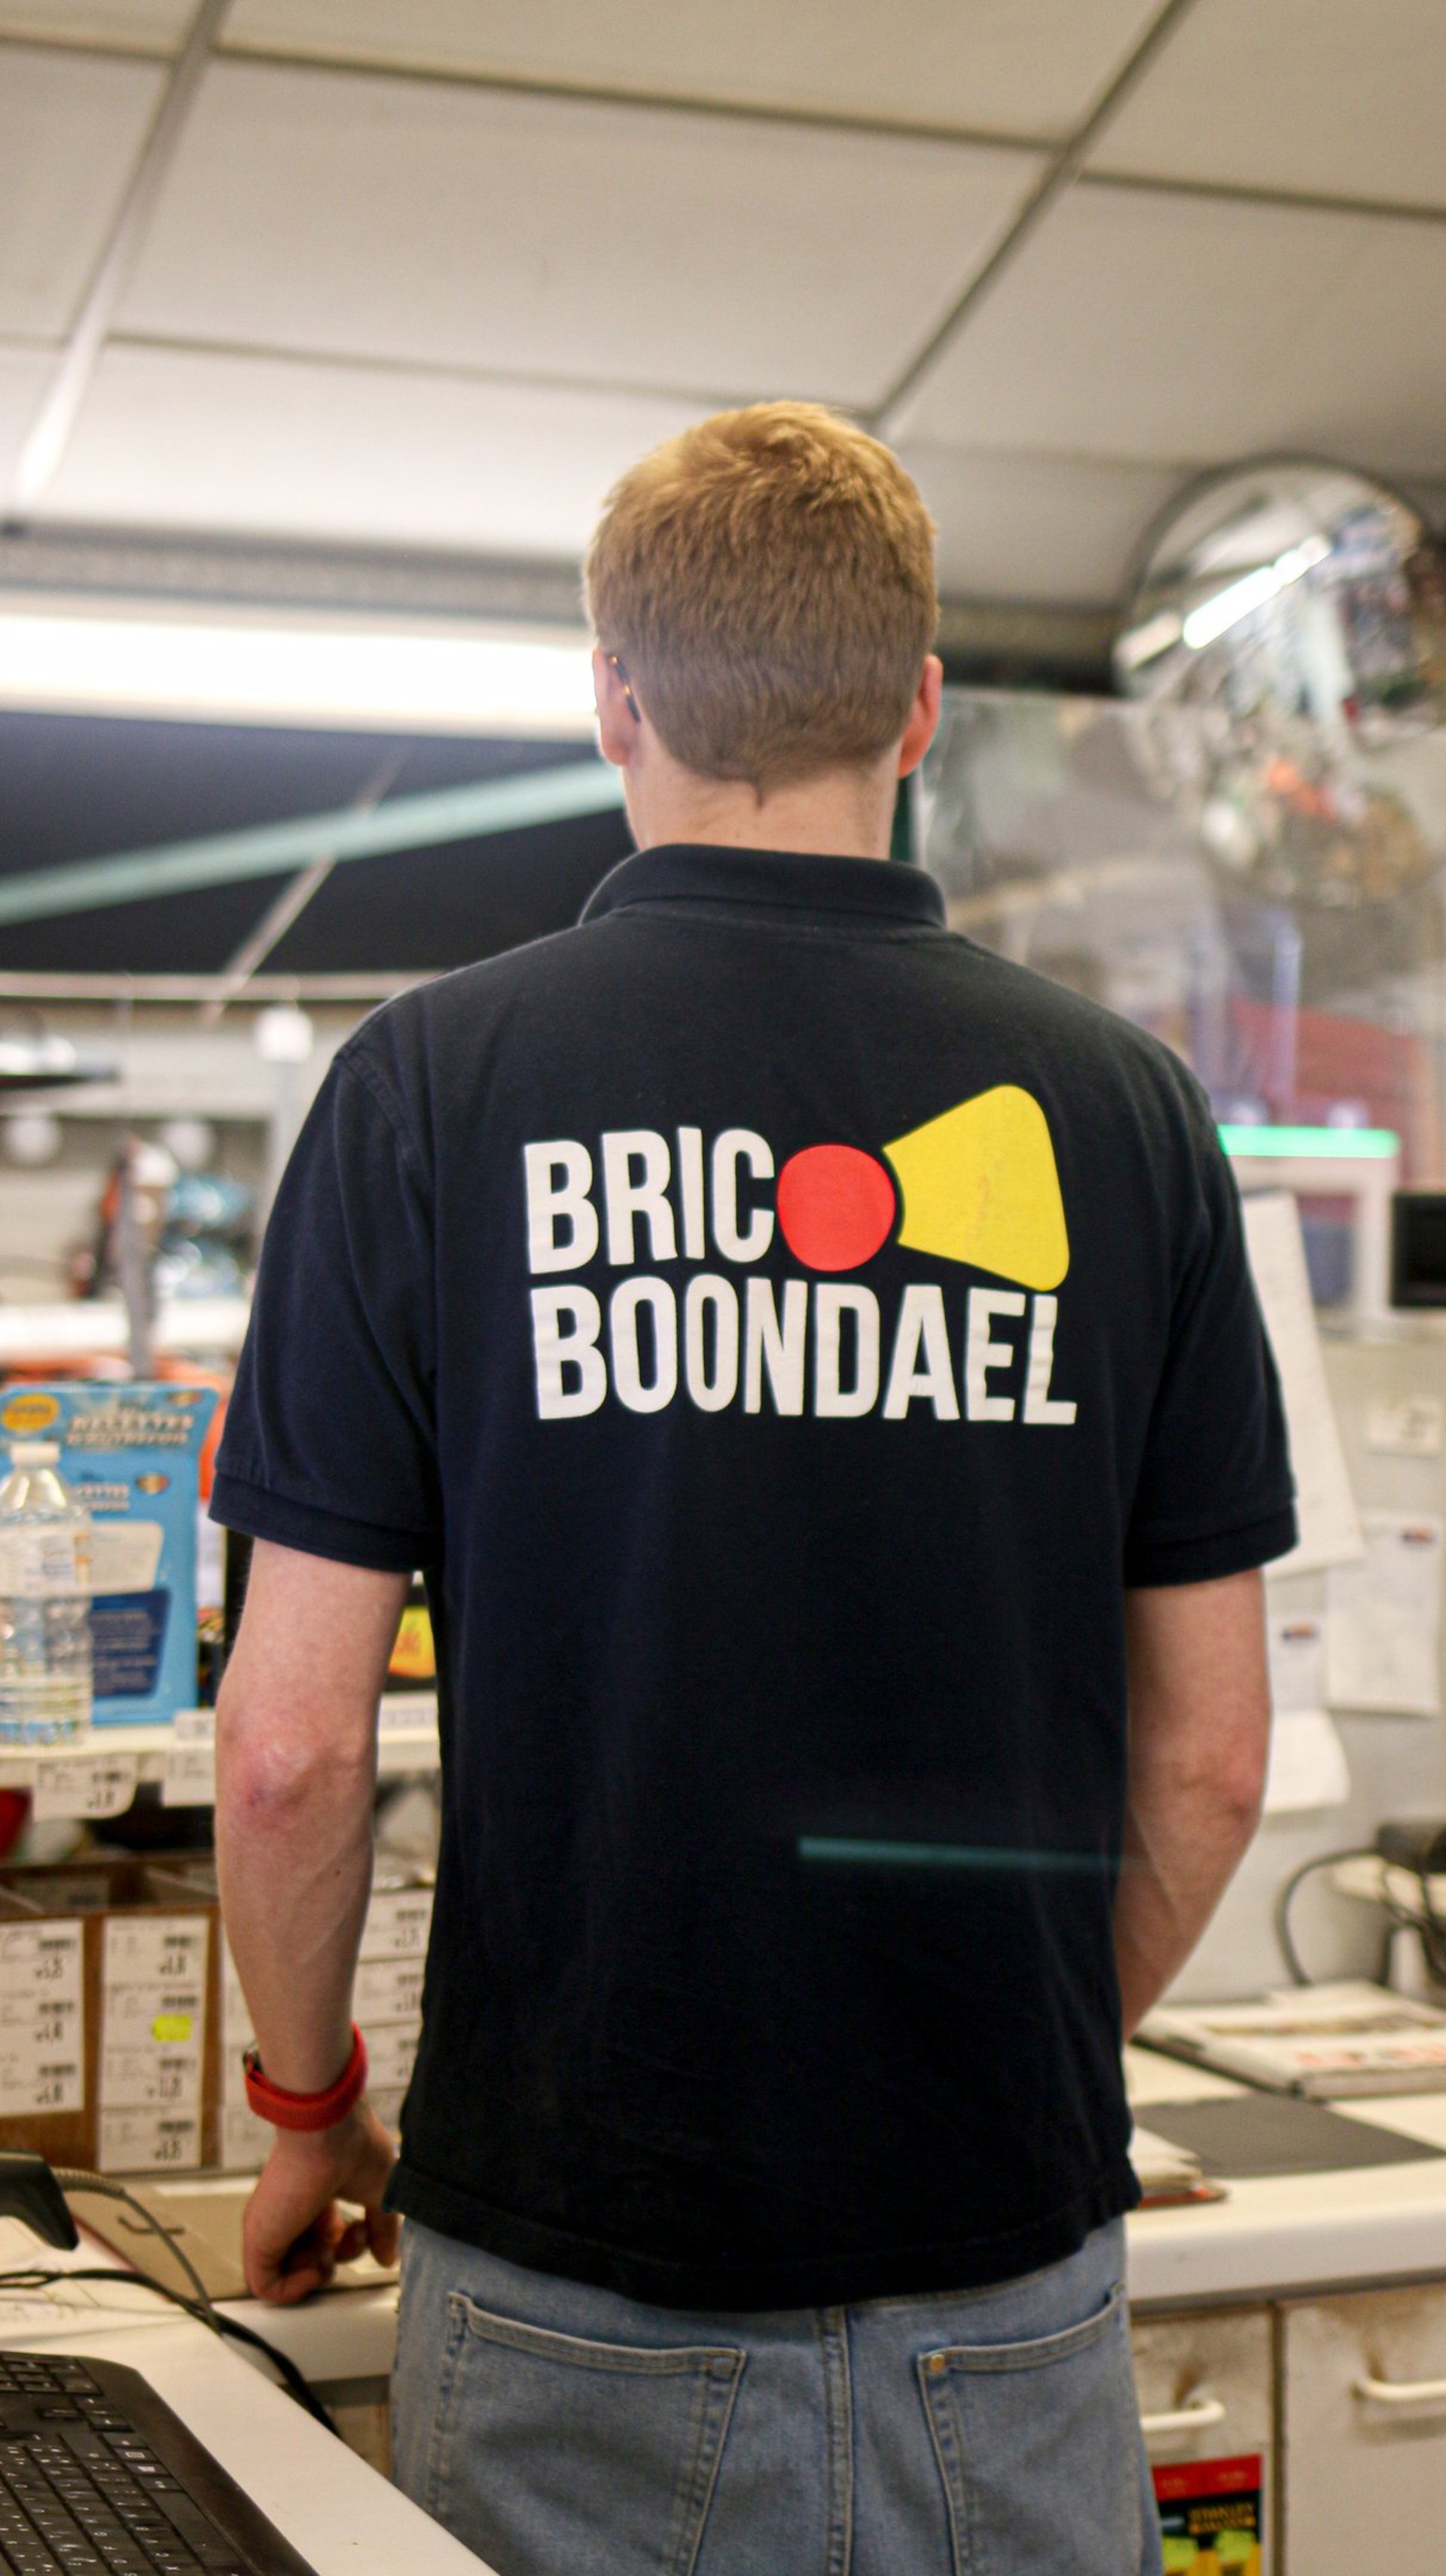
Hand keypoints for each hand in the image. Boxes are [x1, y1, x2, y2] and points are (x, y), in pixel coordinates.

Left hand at [242, 2102, 399, 2303]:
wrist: (328, 2131)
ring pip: (286, 2272)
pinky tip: (316, 2268)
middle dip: (337, 2257)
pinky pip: (265, 2286)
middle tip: (351, 2239)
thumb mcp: (381, 2192)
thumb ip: (382, 2228)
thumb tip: (386, 2258)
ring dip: (317, 2272)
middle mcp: (291, 2210)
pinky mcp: (259, 2239)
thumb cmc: (355, 2146)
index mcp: (315, 2194)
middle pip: (308, 2255)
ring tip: (329, 2251)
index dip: (347, 2244)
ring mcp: (273, 2225)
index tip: (363, 2229)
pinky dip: (294, 2290)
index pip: (324, 2234)